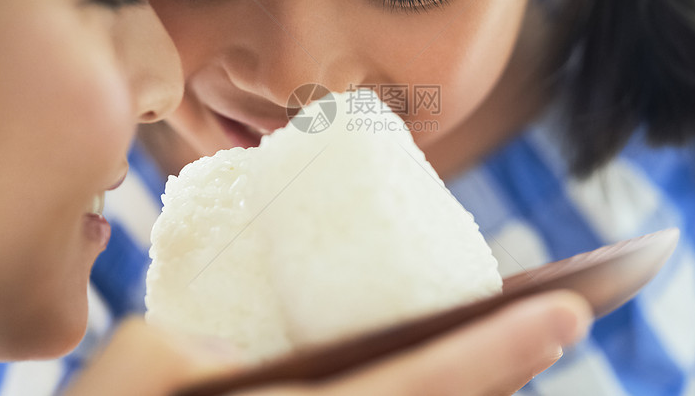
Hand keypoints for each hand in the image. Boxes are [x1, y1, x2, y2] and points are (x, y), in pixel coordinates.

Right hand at [64, 290, 591, 395]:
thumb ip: (176, 349)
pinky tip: (431, 375)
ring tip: (509, 347)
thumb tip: (236, 352)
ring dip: (479, 389)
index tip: (569, 308)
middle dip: (511, 371)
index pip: (418, 384)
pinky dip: (430, 394)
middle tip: (557, 318)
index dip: (499, 349)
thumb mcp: (124, 381)